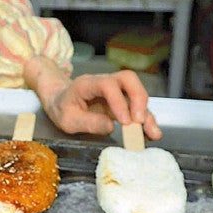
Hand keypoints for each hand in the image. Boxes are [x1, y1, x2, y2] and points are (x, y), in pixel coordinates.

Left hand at [24, 56, 161, 139]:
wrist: (60, 101)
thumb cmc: (62, 108)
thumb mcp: (67, 120)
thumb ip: (87, 122)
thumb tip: (110, 126)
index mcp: (87, 84)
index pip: (107, 85)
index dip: (119, 101)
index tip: (124, 121)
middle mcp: (104, 83)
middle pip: (128, 79)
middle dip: (138, 98)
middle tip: (139, 121)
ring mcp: (115, 91)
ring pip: (137, 92)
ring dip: (146, 112)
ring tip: (152, 132)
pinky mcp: (122, 102)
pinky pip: (137, 106)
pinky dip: (146, 118)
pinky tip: (151, 132)